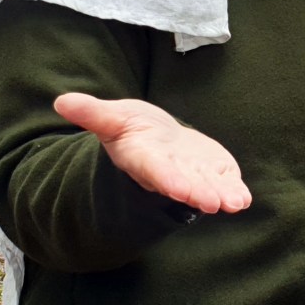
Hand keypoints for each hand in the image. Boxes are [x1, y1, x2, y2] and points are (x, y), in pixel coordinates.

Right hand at [54, 93, 251, 214]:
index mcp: (144, 157)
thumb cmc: (132, 128)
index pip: (155, 170)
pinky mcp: (212, 170)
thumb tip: (61, 101)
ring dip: (221, 195)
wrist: (154, 137)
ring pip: (207, 187)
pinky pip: (224, 181)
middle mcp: (170, 171)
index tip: (178, 188)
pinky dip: (234, 189)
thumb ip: (92, 113)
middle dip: (198, 192)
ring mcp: (193, 173)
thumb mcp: (112, 117)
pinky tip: (243, 198)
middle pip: (184, 184)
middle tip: (213, 202)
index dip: (167, 179)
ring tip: (236, 202)